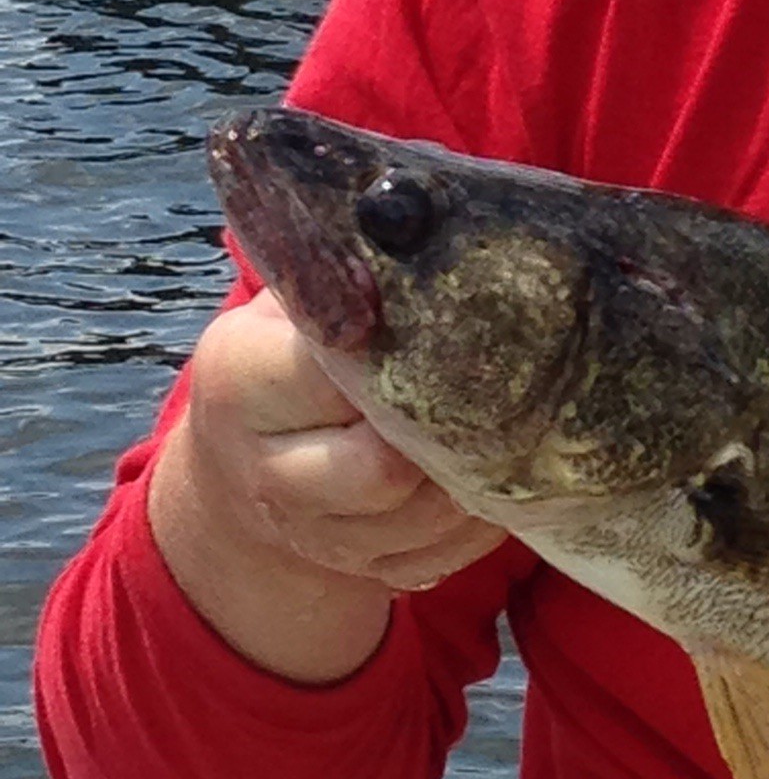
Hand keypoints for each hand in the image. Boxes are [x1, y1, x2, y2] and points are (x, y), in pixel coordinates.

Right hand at [149, 289, 504, 678]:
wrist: (237, 460)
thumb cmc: (290, 349)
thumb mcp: (294, 297)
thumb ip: (344, 263)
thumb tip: (418, 208)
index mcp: (240, 377)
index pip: (332, 366)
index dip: (407, 346)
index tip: (464, 319)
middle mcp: (262, 468)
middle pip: (380, 469)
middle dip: (451, 428)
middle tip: (508, 384)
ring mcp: (308, 533)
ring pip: (418, 521)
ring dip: (478, 479)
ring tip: (520, 426)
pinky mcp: (355, 571)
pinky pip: (436, 561)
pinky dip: (479, 525)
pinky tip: (502, 476)